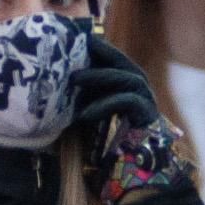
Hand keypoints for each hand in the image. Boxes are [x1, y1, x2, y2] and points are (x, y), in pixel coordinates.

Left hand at [67, 35, 161, 151]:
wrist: (133, 166)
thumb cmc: (108, 138)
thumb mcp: (91, 110)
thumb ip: (83, 96)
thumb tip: (56, 81)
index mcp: (126, 83)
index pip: (114, 59)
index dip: (99, 48)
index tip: (77, 38)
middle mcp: (140, 88)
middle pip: (123, 62)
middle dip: (102, 52)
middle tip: (79, 48)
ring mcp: (147, 100)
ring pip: (127, 78)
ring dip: (100, 76)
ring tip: (75, 79)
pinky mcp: (148, 115)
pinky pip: (127, 101)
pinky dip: (105, 104)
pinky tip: (85, 114)